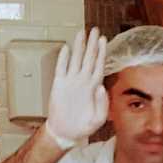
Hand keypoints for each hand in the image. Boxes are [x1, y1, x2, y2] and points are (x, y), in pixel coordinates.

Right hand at [44, 27, 107, 149]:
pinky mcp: (59, 85)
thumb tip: (102, 88)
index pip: (99, 65)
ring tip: (81, 33)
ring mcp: (70, 82)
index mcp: (93, 87)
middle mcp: (83, 81)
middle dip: (92, 43)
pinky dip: (63, 58)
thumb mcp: (98, 119)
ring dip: (79, 46)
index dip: (101, 52)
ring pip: (75, 59)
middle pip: (88, 58)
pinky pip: (61, 68)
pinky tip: (66, 48)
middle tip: (94, 30)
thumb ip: (103, 104)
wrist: (66, 132)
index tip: (104, 40)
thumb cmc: (83, 126)